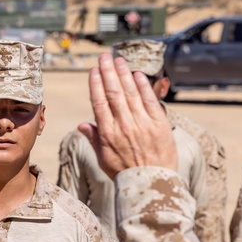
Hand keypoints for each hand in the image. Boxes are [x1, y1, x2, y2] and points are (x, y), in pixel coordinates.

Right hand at [77, 55, 176, 178]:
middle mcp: (124, 126)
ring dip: (124, 74)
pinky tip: (137, 75)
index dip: (96, 85)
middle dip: (108, 73)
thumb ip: (94, 139)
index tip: (94, 71)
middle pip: (114, 93)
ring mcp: (143, 124)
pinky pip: (150, 101)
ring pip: (131, 94)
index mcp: (108, 134)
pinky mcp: (159, 125)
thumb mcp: (103, 159)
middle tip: (104, 57)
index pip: (99, 103)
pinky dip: (143, 87)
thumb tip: (82, 125)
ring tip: (119, 60)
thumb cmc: (125, 173)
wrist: (151, 184)